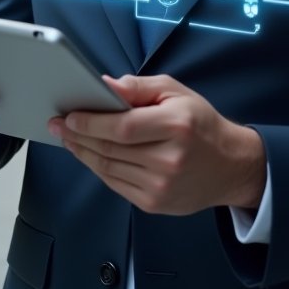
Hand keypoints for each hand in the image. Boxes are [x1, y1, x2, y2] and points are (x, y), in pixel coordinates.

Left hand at [49, 74, 265, 215]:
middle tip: (58, 124)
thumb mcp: (177, 92)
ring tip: (68, 138)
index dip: (91, 123)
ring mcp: (160, 186)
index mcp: (176, 125)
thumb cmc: (201, 124)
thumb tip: (105, 85)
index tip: (69, 116)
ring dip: (83, 153)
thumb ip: (140, 87)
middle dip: (78, 136)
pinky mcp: (154, 203)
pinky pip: (115, 184)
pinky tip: (88, 155)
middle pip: (110, 149)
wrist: (230, 166)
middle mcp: (168, 159)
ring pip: (108, 168)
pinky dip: (97, 168)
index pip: (122, 127)